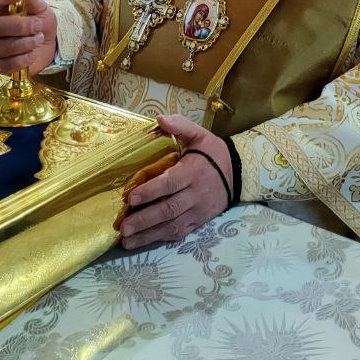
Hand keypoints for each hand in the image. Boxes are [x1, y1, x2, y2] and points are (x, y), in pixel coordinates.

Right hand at [0, 0, 56, 74]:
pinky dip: (21, 60)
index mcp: (0, 9)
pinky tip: (32, 54)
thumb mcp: (40, 8)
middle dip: (19, 26)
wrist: (48, 46)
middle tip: (38, 25)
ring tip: (39, 39)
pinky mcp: (0, 64)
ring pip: (0, 47)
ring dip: (24, 43)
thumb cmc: (40, 23)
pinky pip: (4, 65)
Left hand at [118, 115, 232, 249]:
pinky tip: (142, 241)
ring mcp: (197, 211)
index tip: (130, 197)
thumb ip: (179, 125)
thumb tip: (159, 118)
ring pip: (172, 226)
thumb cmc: (212, 153)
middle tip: (123, 227)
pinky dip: (159, 238)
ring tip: (126, 240)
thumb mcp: (198, 134)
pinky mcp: (198, 222)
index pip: (170, 183)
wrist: (237, 174)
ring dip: (148, 234)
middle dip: (144, 219)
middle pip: (169, 209)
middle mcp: (195, 194)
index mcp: (192, 171)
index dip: (151, 191)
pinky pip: (178, 233)